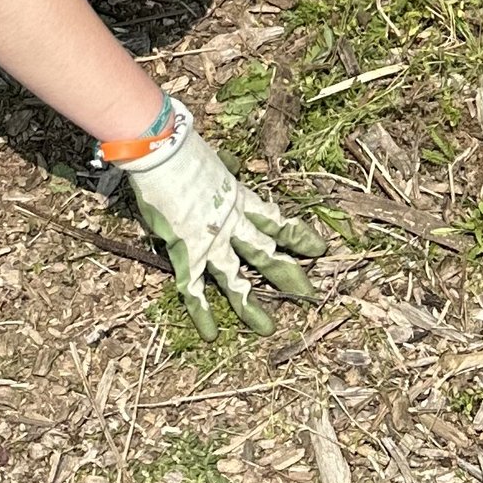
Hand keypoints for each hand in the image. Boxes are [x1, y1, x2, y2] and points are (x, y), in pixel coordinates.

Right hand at [120, 106, 323, 336]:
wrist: (163, 149)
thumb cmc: (183, 148)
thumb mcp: (213, 160)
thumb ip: (223, 168)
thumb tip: (229, 162)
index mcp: (238, 198)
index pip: (275, 221)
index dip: (297, 235)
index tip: (318, 248)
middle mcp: (231, 224)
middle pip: (265, 253)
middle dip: (287, 273)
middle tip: (309, 293)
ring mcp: (210, 240)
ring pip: (236, 279)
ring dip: (251, 305)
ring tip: (268, 328)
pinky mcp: (186, 251)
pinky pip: (194, 288)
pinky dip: (201, 312)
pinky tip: (211, 334)